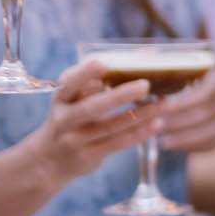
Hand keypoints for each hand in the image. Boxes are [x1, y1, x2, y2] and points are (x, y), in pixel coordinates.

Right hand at [36, 58, 163, 184]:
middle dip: (120, 96)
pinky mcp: (88, 156)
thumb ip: (97, 80)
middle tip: (146, 85)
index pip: (70, 83)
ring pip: (111, 127)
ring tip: (164, 103)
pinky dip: (138, 133)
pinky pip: (117, 143)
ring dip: (140, 115)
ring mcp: (75, 140)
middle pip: (92, 107)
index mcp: (61, 97)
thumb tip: (142, 56)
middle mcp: (64, 118)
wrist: (50, 160)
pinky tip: (157, 123)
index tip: (104, 63)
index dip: (85, 73)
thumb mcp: (73, 98)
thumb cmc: (72, 117)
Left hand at [154, 64, 214, 153]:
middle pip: (204, 114)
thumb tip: (144, 57)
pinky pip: (211, 144)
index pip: (203, 93)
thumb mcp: (195, 63)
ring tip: (160, 140)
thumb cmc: (202, 74)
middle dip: (177, 122)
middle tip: (154, 125)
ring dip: (183, 138)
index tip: (160, 105)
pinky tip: (173, 145)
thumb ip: (172, 61)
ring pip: (209, 133)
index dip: (181, 102)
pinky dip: (190, 146)